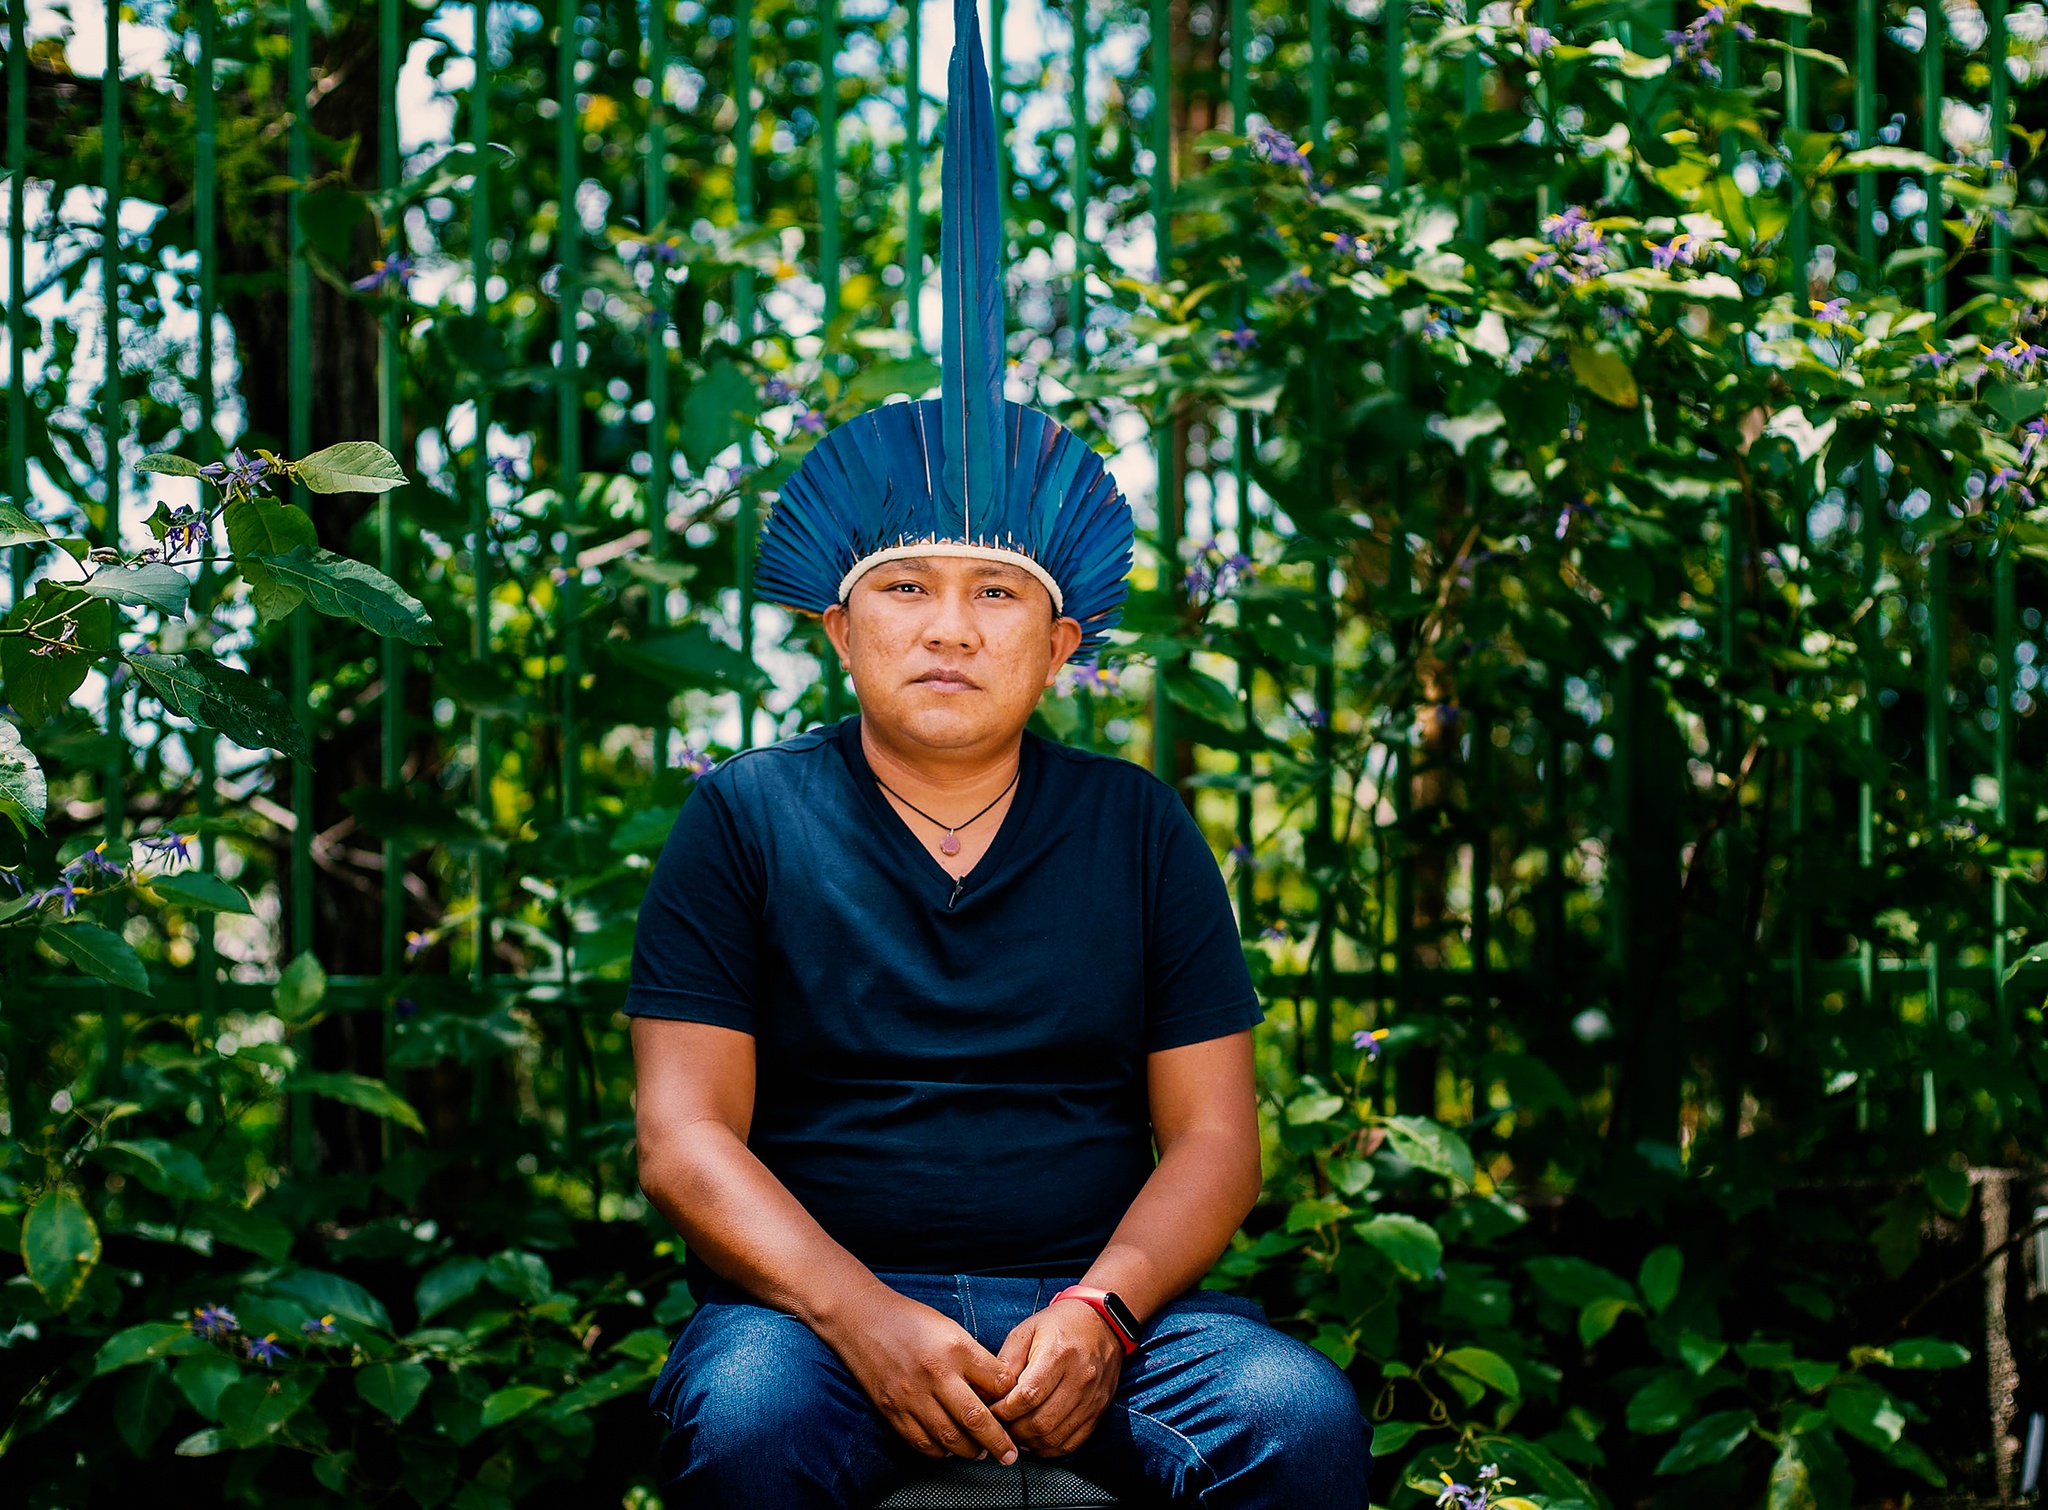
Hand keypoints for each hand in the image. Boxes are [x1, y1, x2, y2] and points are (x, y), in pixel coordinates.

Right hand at [821, 1290, 1020, 1462]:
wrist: (862, 1319)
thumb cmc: (912, 1321)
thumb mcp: (951, 1329)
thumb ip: (975, 1359)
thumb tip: (998, 1392)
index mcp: (956, 1348)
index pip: (998, 1383)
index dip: (1012, 1400)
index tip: (1016, 1410)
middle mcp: (935, 1373)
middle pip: (977, 1418)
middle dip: (998, 1442)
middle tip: (1010, 1454)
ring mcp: (912, 1395)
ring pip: (950, 1438)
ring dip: (970, 1451)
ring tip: (981, 1452)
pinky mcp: (893, 1411)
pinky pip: (922, 1443)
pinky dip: (940, 1452)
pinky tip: (950, 1449)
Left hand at [989, 1299, 1124, 1456]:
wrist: (1102, 1324)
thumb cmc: (1059, 1326)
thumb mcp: (1027, 1331)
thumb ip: (1006, 1362)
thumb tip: (988, 1393)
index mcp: (1059, 1354)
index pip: (1027, 1396)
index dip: (1003, 1410)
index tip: (990, 1410)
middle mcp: (1079, 1379)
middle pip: (1040, 1422)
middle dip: (1013, 1430)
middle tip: (999, 1425)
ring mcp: (1091, 1399)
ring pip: (1054, 1438)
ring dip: (1028, 1442)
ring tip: (1014, 1432)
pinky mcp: (1097, 1413)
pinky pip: (1070, 1444)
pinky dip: (1048, 1447)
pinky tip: (1034, 1438)